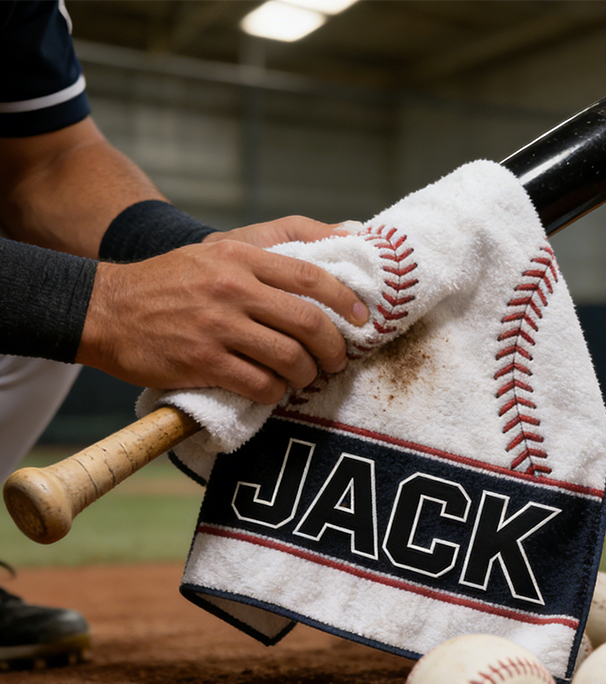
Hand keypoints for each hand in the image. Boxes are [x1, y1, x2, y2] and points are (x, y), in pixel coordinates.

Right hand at [76, 218, 368, 403]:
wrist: (108, 308)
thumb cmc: (175, 280)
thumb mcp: (222, 248)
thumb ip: (279, 242)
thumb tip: (348, 234)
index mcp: (240, 257)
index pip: (310, 276)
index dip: (345, 301)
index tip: (362, 320)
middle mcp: (232, 289)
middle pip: (307, 323)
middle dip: (334, 349)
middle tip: (337, 361)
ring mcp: (216, 327)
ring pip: (288, 359)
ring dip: (306, 376)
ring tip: (304, 378)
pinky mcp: (202, 363)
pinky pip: (259, 385)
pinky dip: (274, 393)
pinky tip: (271, 390)